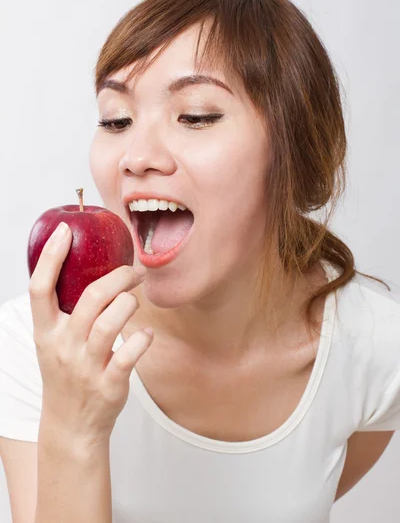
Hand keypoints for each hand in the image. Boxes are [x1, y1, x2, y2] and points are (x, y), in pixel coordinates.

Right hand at [29, 221, 152, 445]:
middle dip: (116, 278)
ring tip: (134, 302)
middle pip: (89, 300)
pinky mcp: (109, 384)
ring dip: (129, 305)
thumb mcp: (53, 342)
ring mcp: (86, 367)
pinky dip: (143, 339)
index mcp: (45, 332)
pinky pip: (130, 354)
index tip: (65, 230)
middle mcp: (63, 347)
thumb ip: (64, 311)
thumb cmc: (66, 373)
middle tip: (133, 272)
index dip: (50, 257)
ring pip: (110, 323)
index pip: (40, 289)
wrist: (70, 425)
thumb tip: (83, 268)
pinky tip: (147, 334)